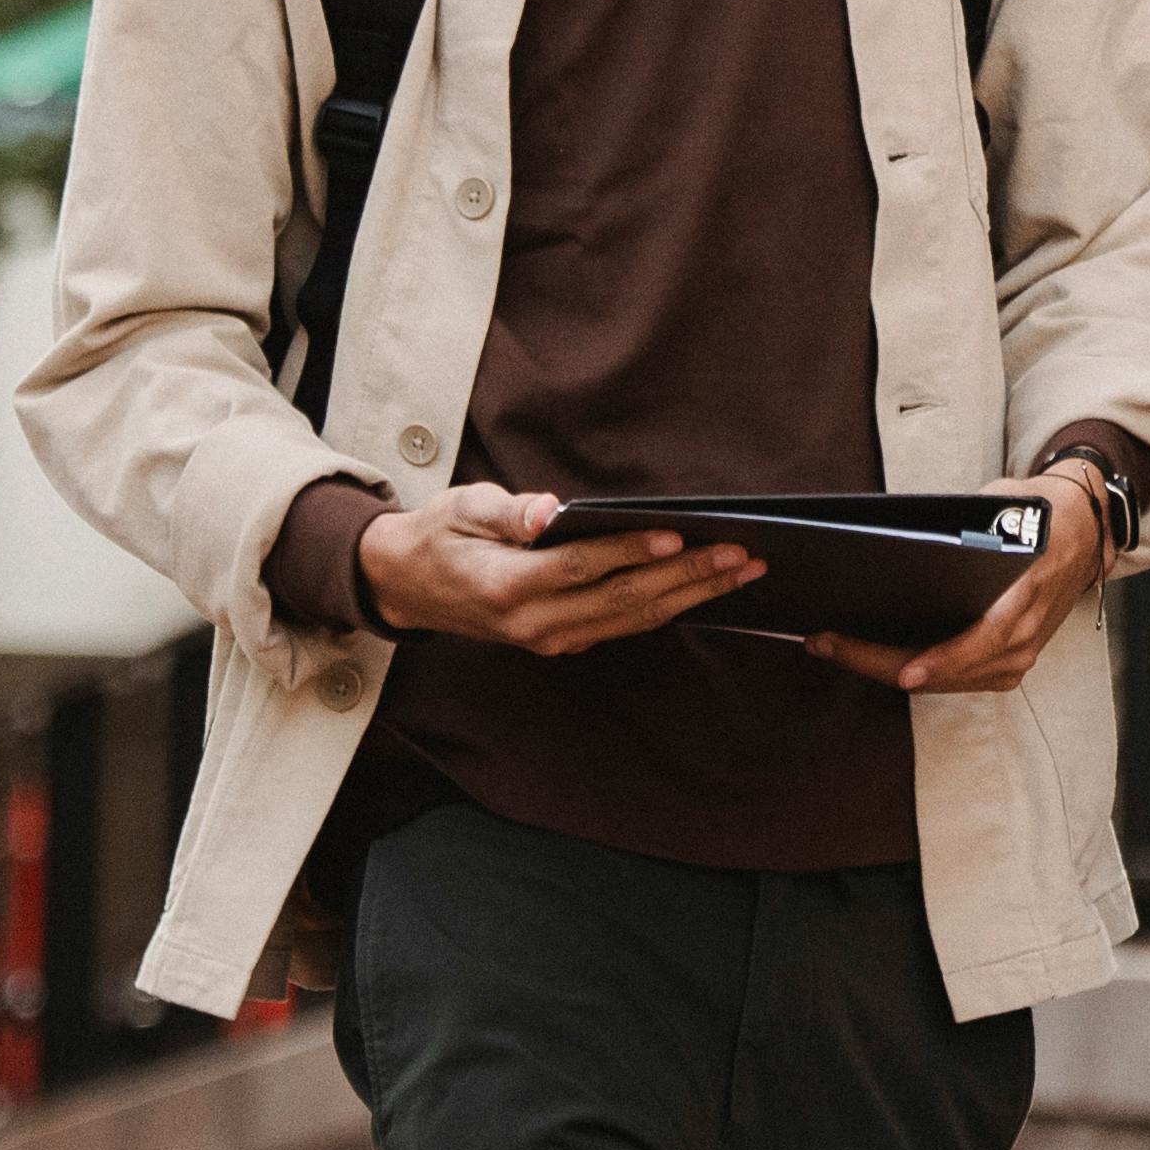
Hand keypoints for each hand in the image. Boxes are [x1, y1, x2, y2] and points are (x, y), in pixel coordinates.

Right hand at [357, 486, 754, 657]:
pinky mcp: (563, 641)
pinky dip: (669, 607)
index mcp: (507, 587)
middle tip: (739, 552)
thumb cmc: (441, 535)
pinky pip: (624, 626)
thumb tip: (546, 511)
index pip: (581, 568)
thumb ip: (506, 512)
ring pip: (634, 620)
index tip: (676, 536)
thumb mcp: (462, 508)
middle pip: (623, 601)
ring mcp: (550, 639)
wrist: (408, 585)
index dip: (630, 553)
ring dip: (693, 596)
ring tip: (741, 570)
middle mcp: (534, 623)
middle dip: (687, 577)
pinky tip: (706, 587)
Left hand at [803, 472, 1114, 699]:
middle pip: (948, 670)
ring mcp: (1019, 657)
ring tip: (835, 646)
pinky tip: (872, 654)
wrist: (1086, 533)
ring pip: (943, 682)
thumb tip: (911, 533)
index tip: (904, 671)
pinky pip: (953, 681)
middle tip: (825, 642)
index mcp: (1029, 593)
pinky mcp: (1008, 666)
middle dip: (880, 661)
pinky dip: (911, 671)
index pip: (986, 639)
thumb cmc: (1041, 515)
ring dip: (886, 668)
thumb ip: (969, 519)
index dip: (943, 660)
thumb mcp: (1008, 502)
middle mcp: (1026, 636)